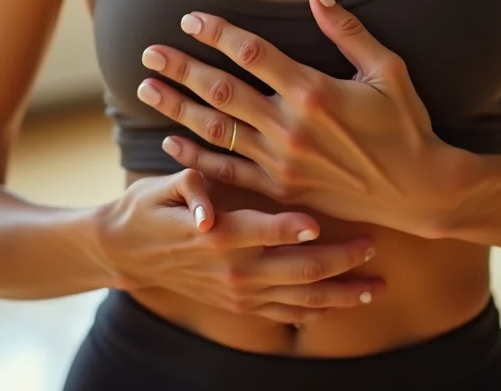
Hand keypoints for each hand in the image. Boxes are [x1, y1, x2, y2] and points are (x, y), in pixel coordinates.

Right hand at [95, 169, 382, 323]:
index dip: (298, 228)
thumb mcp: (164, 186)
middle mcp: (233, 269)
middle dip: (341, 260)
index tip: (328, 222)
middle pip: (298, 269)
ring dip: (341, 294)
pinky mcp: (238, 305)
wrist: (125, 252)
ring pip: (300, 300)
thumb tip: (208, 209)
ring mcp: (238, 293)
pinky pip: (285, 314)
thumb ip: (191, 188)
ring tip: (375, 287)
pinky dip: (316, 311)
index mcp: (218, 235)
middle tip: (373, 247)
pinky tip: (341, 304)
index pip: (268, 231)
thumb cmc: (150, 207)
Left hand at [137, 0, 468, 236]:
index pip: (252, 53)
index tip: (190, 18)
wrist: (418, 190)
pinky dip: (197, 159)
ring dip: (178, 109)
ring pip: (217, 131)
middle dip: (181, 68)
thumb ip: (347, 30)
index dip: (217, 32)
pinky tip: (171, 146)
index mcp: (315, 91)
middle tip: (148, 53)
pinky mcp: (281, 188)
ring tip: (145, 91)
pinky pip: (229, 173)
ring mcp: (282, 161)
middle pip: (222, 90)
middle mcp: (291, 126)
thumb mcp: (388, 70)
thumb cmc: (406, 124)